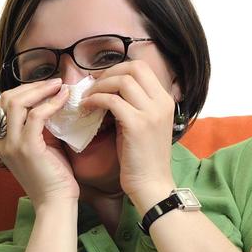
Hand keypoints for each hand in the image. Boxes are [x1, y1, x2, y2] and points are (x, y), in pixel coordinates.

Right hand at [0, 79, 78, 206]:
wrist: (56, 203)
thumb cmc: (54, 177)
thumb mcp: (42, 146)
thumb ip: (39, 125)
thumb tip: (52, 99)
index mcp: (2, 141)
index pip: (4, 105)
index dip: (24, 91)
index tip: (46, 87)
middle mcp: (2, 142)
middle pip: (6, 99)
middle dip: (30, 86)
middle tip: (54, 82)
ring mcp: (12, 145)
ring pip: (17, 102)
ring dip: (40, 89)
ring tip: (58, 86)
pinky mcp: (27, 148)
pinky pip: (36, 115)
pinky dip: (51, 102)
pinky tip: (64, 98)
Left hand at [80, 61, 176, 208]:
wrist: (151, 184)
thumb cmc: (143, 158)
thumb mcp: (144, 125)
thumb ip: (134, 105)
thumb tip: (110, 90)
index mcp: (165, 100)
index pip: (142, 67)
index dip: (118, 68)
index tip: (102, 80)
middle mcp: (162, 102)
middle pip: (133, 68)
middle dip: (108, 72)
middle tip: (93, 86)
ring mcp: (151, 112)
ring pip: (122, 80)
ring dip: (100, 86)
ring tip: (87, 97)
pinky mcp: (137, 124)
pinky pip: (111, 100)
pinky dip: (96, 100)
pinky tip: (87, 108)